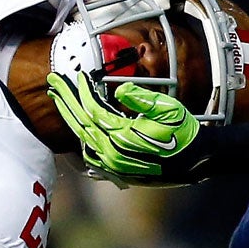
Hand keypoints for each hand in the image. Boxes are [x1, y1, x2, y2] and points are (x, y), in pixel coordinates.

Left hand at [45, 68, 206, 184]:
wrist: (195, 162)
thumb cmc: (183, 133)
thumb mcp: (169, 110)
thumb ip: (143, 98)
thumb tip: (121, 89)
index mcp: (123, 136)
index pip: (93, 110)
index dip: (83, 91)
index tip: (76, 76)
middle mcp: (113, 153)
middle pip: (81, 122)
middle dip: (66, 100)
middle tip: (53, 81)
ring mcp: (113, 164)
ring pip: (83, 137)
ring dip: (70, 116)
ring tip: (61, 99)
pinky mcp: (117, 171)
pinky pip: (91, 153)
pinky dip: (81, 137)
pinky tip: (78, 125)